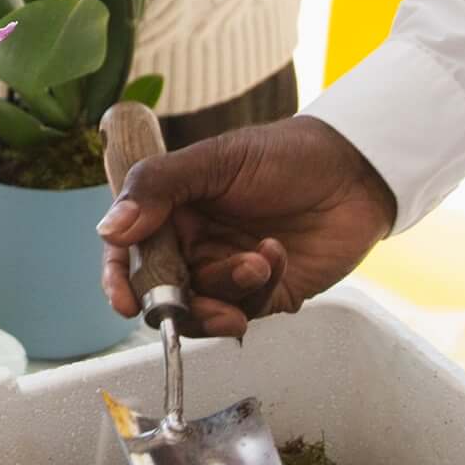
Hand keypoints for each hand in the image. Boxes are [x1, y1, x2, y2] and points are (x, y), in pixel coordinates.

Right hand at [98, 114, 398, 335]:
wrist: (356, 170)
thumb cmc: (285, 153)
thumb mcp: (216, 159)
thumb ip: (159, 188)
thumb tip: (109, 229)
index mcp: (172, 210)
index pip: (129, 252)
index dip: (119, 279)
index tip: (124, 301)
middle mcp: (195, 245)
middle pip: (162, 292)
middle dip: (178, 301)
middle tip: (203, 297)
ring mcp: (229, 272)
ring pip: (203, 308)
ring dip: (227, 291)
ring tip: (258, 262)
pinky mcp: (266, 294)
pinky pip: (247, 310)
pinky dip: (260, 288)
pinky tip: (278, 255)